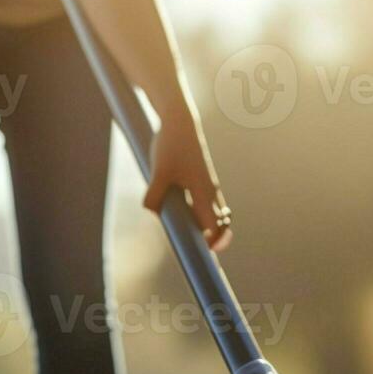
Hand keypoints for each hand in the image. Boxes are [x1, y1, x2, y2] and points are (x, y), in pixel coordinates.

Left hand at [143, 112, 231, 250]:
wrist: (179, 121)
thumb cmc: (170, 145)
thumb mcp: (158, 172)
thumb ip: (154, 195)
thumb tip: (152, 213)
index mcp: (204, 192)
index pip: (216, 225)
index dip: (214, 241)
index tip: (204, 252)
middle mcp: (210, 190)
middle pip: (220, 222)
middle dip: (214, 237)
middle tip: (198, 248)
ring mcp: (208, 184)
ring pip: (214, 212)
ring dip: (204, 224)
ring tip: (187, 232)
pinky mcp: (202, 178)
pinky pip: (206, 202)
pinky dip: (198, 211)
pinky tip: (181, 211)